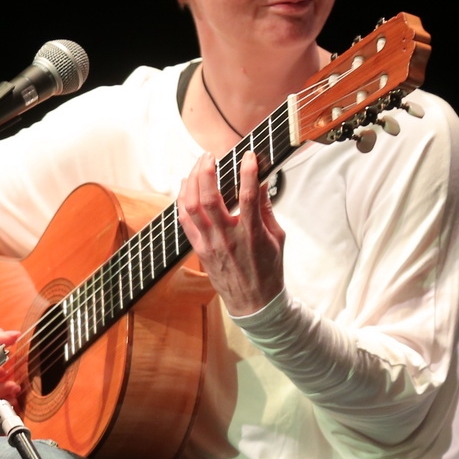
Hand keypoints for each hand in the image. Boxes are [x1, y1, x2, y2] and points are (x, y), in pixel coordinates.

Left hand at [177, 150, 283, 316]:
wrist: (254, 302)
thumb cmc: (268, 270)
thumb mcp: (277, 238)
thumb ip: (266, 209)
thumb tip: (262, 182)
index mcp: (252, 234)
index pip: (248, 198)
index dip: (247, 173)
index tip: (248, 155)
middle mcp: (227, 238)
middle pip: (209, 199)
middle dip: (206, 172)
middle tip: (209, 156)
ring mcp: (210, 244)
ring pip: (191, 208)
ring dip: (191, 182)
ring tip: (196, 166)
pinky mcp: (200, 250)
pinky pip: (184, 222)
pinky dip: (182, 201)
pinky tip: (185, 187)